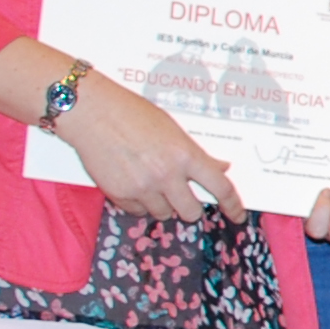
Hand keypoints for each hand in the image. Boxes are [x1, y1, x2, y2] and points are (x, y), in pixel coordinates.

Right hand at [53, 80, 244, 222]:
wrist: (91, 113)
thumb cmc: (133, 114)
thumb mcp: (173, 129)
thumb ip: (196, 153)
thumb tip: (221, 168)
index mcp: (185, 155)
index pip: (220, 187)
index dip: (233, 205)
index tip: (238, 215)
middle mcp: (166, 175)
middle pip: (191, 212)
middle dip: (189, 207)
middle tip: (181, 195)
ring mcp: (142, 188)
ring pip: (163, 214)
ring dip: (162, 204)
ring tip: (150, 182)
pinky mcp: (119, 195)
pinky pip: (138, 211)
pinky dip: (139, 203)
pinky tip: (132, 182)